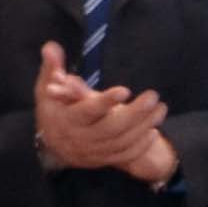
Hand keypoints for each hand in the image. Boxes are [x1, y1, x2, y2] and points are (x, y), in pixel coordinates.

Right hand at [33, 41, 168, 174]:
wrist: (53, 143)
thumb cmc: (54, 109)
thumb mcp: (46, 88)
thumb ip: (52, 68)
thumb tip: (51, 47)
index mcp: (67, 119)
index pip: (87, 111)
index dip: (105, 102)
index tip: (125, 91)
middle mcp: (80, 138)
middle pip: (111, 128)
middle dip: (135, 113)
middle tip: (153, 96)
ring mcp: (93, 151)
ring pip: (122, 142)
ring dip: (144, 126)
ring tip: (160, 108)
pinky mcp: (104, 159)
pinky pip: (125, 155)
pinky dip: (140, 144)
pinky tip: (153, 129)